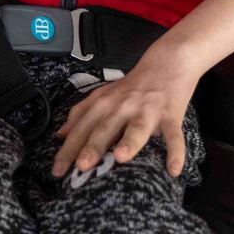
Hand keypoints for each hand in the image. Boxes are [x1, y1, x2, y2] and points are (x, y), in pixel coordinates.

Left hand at [52, 51, 198, 178]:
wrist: (166, 64)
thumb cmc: (132, 86)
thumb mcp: (103, 95)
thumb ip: (81, 114)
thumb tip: (60, 134)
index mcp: (103, 103)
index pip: (81, 128)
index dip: (68, 149)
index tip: (57, 170)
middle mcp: (122, 107)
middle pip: (104, 128)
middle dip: (92, 147)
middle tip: (81, 166)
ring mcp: (147, 110)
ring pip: (136, 128)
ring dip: (129, 142)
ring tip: (121, 157)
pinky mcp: (171, 115)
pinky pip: (173, 136)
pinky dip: (175, 152)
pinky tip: (173, 169)